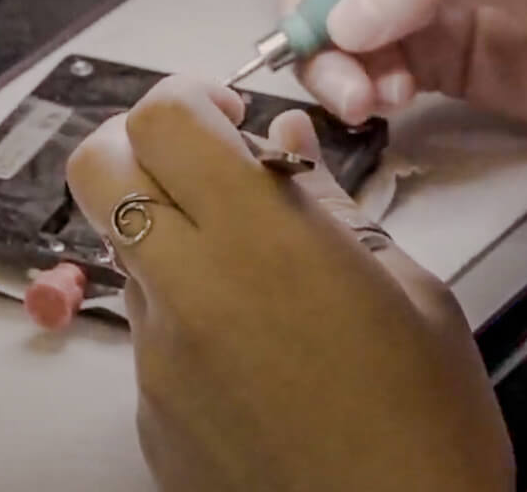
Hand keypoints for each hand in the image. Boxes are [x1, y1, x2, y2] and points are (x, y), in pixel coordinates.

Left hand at [67, 76, 511, 491]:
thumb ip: (328, 204)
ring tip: (253, 272)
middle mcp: (188, 289)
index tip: (224, 110)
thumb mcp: (408, 291)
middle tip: (203, 162)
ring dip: (167, 233)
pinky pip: (146, 331)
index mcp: (260, 241)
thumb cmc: (427, 430)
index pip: (161, 119)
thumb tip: (285, 142)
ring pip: (123, 250)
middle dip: (140, 145)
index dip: (186, 97)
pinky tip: (254, 349)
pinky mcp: (147, 412)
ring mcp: (156, 355)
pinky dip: (184, 314)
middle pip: (98, 168)